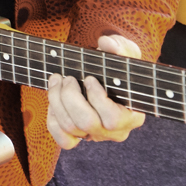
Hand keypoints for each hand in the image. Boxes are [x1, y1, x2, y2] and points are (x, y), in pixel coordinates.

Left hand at [45, 34, 146, 149]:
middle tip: (68, 77)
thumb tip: (107, 44)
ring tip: (57, 80)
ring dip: (57, 100)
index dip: (96, 98)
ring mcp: (96, 136)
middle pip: (87, 123)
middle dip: (71, 96)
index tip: (89, 78)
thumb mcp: (124, 52)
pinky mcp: (79, 137)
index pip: (113, 119)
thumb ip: (120, 46)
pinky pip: (63, 140)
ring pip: (70, 127)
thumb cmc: (117, 64)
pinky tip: (55, 100)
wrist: (103, 74)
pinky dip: (53, 120)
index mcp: (132, 115)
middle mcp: (115, 131)